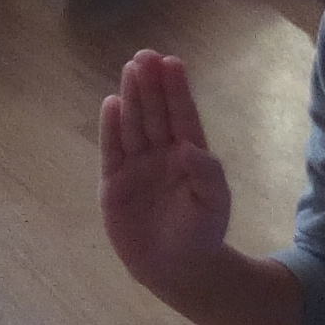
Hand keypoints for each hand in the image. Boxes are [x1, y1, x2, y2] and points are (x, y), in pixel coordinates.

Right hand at [100, 51, 233, 298]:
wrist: (178, 268)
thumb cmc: (202, 232)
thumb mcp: (213, 203)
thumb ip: (206, 175)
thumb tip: (191, 147)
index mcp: (189, 153)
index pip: (182, 116)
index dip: (177, 90)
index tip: (173, 62)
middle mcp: (162, 154)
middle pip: (155, 113)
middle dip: (151, 85)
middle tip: (146, 55)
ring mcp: (137, 166)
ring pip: (134, 125)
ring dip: (132, 98)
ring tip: (130, 70)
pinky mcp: (114, 184)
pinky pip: (112, 151)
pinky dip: (110, 129)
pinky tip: (111, 104)